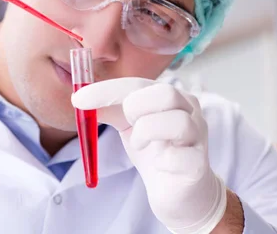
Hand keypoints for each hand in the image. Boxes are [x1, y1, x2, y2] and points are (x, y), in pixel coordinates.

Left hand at [72, 79, 226, 233]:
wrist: (180, 194)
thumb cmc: (155, 151)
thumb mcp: (127, 125)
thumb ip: (108, 109)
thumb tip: (80, 98)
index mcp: (170, 96)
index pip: (137, 83)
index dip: (106, 90)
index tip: (78, 99)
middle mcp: (189, 111)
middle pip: (166, 93)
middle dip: (135, 106)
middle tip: (127, 122)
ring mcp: (198, 137)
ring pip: (177, 121)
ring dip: (147, 132)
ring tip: (140, 143)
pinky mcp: (198, 165)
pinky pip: (180, 157)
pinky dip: (163, 159)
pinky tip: (160, 163)